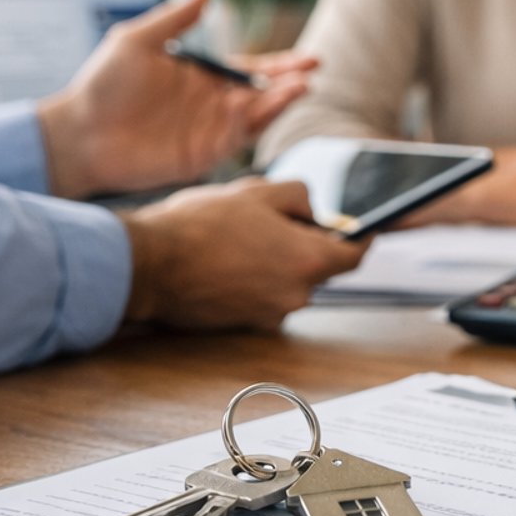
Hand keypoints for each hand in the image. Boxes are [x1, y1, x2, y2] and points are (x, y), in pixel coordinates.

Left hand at [37, 0, 316, 197]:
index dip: (280, 65)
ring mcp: (209, 131)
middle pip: (262, 94)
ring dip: (278, 103)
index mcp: (203, 77)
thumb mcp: (136, 41)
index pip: (251, 71)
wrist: (79, 133)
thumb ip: (174, 19)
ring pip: (255, 117)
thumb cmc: (102, 85)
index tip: (308, 58)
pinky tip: (261, 109)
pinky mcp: (201, 155)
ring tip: (299, 88)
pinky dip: (252, 127)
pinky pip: (235, 141)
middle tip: (311, 72)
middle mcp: (212, 104)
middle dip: (289, 84)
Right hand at [119, 178, 365, 328]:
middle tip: (272, 219)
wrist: (150, 265)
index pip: (354, 255)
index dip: (361, 239)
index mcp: (308, 260)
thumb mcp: (258, 191)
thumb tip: (311, 211)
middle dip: (303, 243)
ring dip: (275, 260)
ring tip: (238, 236)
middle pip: (318, 267)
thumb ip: (298, 196)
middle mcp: (296, 295)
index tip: (364, 230)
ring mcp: (270, 314)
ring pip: (288, 281)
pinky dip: (254, 278)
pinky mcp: (244, 324)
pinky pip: (263, 296)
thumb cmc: (201, 225)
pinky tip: (226, 259)